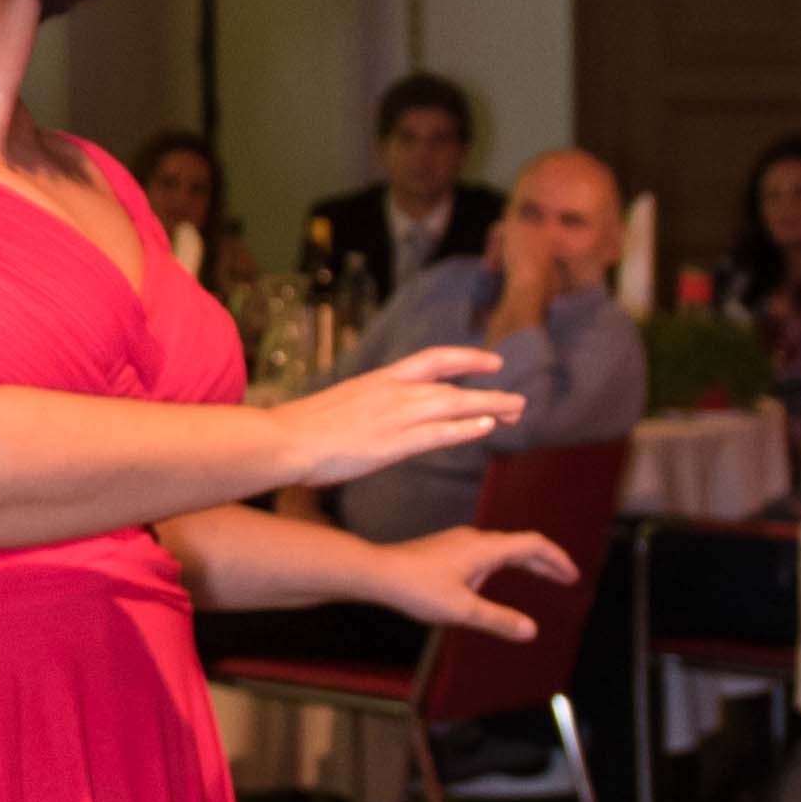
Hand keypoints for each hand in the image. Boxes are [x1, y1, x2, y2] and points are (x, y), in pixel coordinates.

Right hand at [265, 348, 526, 489]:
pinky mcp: (392, 443)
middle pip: (452, 384)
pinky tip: (486, 429)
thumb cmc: (299, 429)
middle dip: (487, 390)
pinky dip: (464, 429)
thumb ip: (365, 408)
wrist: (282, 440)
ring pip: (453, 405)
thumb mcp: (338, 406)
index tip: (491, 362)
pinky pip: (438, 433)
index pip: (432, 359)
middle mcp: (392, 391)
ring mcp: (393, 416)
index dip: (465, 359)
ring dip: (488, 407)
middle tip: (517, 401)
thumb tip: (375, 417)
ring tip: (516, 412)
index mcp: (378, 379)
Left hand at [357, 521, 563, 649]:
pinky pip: (485, 552)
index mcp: (485, 549)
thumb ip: (498, 620)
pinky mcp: (445, 549)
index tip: (572, 575)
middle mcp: (475, 539)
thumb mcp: (462, 610)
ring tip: (539, 578)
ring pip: (502, 548)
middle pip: (520, 545)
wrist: (377, 573)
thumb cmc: (416, 589)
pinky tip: (493, 579)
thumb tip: (530, 630)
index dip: (556, 559)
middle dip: (545, 562)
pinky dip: (503, 563)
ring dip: (524, 562)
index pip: (533, 544)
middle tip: (565, 578)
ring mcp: (458, 542)